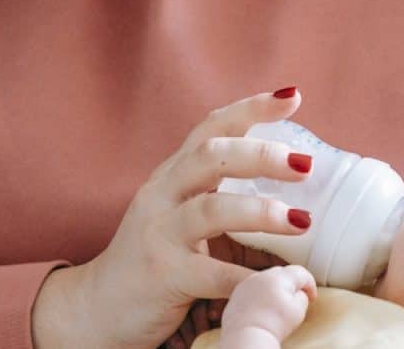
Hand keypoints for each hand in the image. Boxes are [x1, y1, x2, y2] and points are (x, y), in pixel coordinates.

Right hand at [34, 88, 313, 348]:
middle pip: (211, 157)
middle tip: (305, 164)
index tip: (292, 96)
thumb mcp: (178, 210)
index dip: (251, 108)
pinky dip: (245, 278)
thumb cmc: (155, 256)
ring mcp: (159, 233)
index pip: (211, 127)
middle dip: (261, 154)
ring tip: (300, 220)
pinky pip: (209, 273)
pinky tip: (278, 283)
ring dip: (259, 211)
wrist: (98, 307)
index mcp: (173, 174)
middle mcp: (162, 194)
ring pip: (210, 209)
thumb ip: (215, 189)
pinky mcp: (162, 274)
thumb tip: (283, 174)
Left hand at [221, 265, 317, 342]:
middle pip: (283, 274)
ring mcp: (248, 282)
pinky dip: (261, 295)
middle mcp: (263, 275)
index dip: (310, 284)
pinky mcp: (238, 292)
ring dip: (275, 289)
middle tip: (297, 300)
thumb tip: (299, 294)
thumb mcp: (298, 311)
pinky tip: (264, 309)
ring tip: (279, 306)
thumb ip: (302, 297)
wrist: (247, 334)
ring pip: (267, 280)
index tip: (312, 297)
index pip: (300, 272)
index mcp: (280, 277)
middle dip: (292, 285)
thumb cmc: (274, 324)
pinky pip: (254, 289)